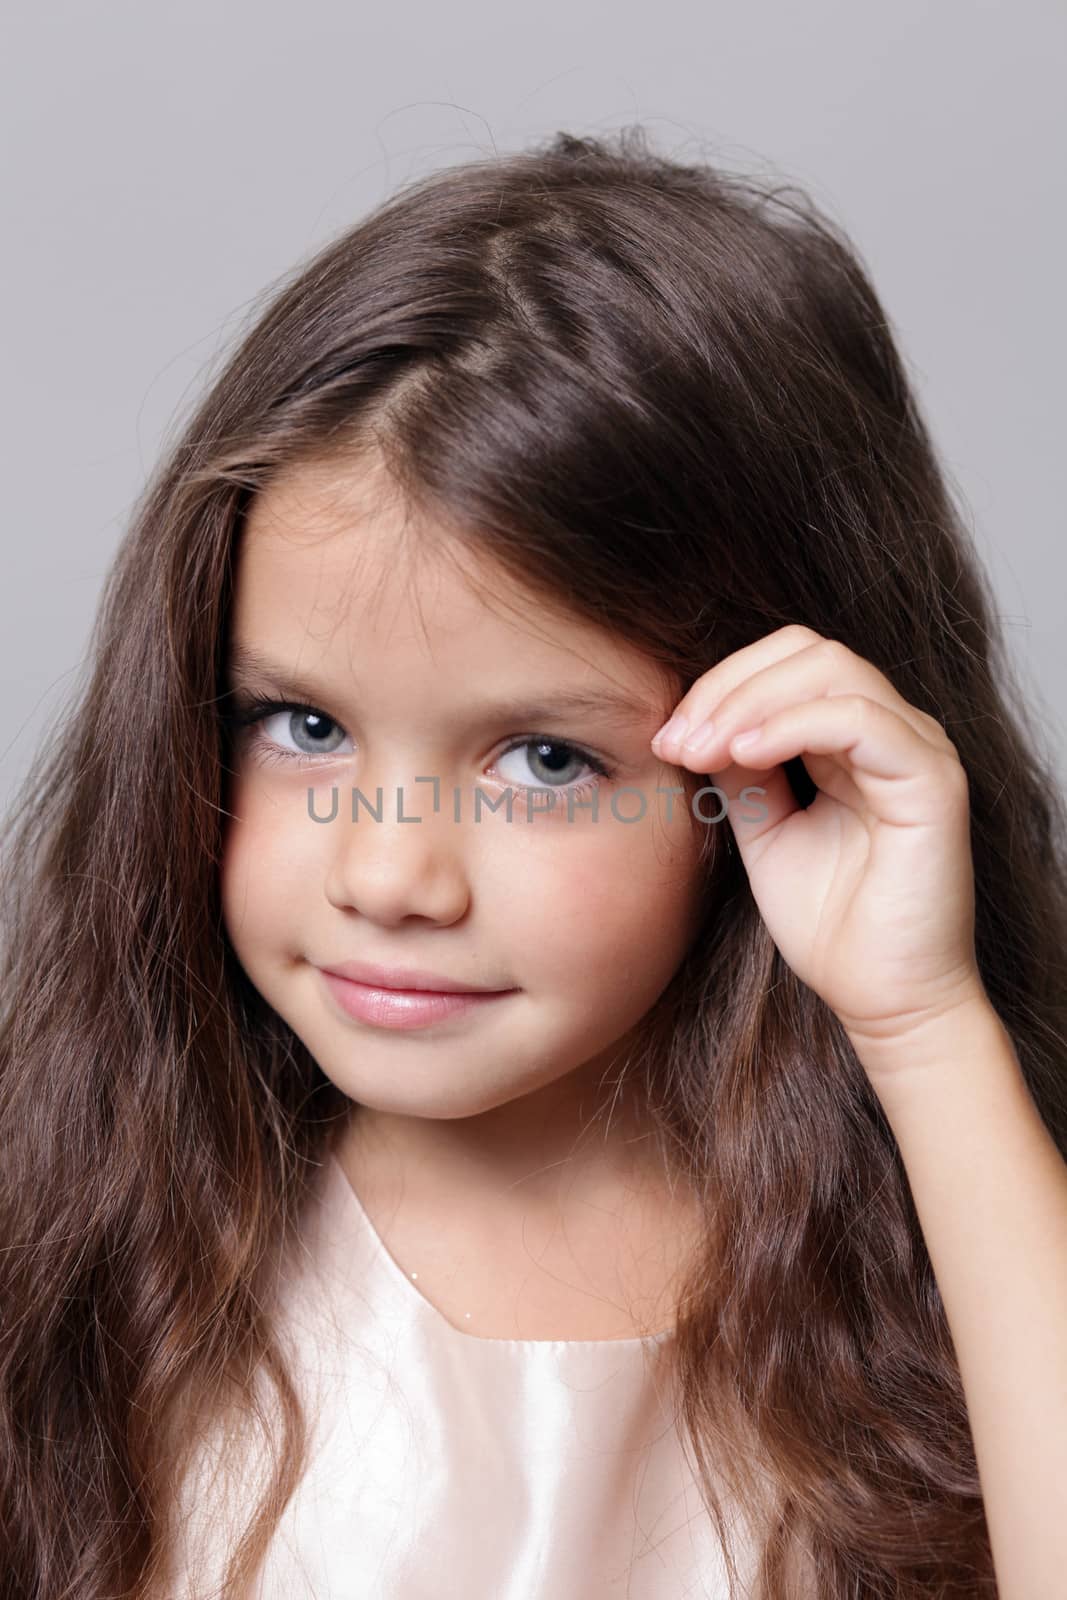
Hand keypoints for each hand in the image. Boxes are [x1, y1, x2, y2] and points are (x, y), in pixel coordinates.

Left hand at [651, 625, 989, 1080]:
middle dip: (727, 686)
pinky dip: (791, 725)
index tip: (666, 739)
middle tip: (676, 741)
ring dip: (749, 702)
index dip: (721, 686)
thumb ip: (740, 772)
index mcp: (854, 738)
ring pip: (833, 670)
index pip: (787, 664)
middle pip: (807, 651)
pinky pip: (860, 720)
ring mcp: (918, 749)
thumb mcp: (764, 830)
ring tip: (700, 749)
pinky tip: (741, 756)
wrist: (884, 1001)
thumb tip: (696, 722)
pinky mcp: (932, 780)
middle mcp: (893, 730)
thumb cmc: (831, 924)